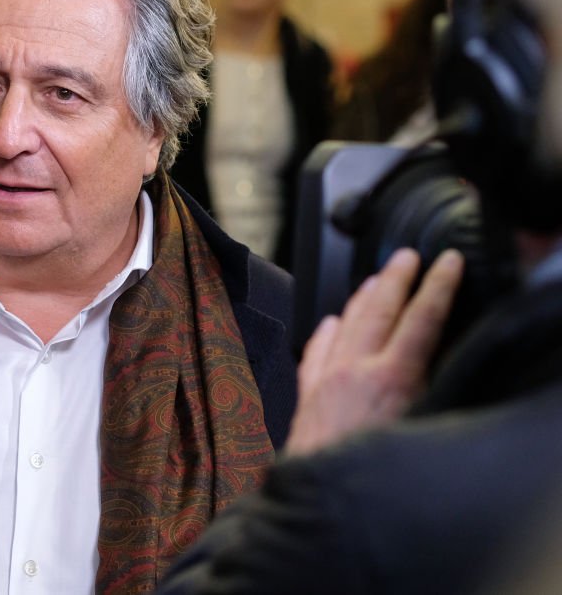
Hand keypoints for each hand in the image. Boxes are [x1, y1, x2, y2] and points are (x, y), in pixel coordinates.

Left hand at [285, 248, 464, 455]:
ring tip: (376, 277)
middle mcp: (354, 371)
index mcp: (390, 378)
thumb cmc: (370, 471)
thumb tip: (436, 364)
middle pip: (379, 310)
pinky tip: (329, 321)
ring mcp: (326, 380)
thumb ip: (429, 391)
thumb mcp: (421, 429)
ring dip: (363, 296)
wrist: (321, 500)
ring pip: (345, 323)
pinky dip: (325, 331)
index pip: (421, 318)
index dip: (438, 285)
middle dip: (397, 277)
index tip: (447, 261)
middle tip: (408, 255)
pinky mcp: (308, 395)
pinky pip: (314, 351)